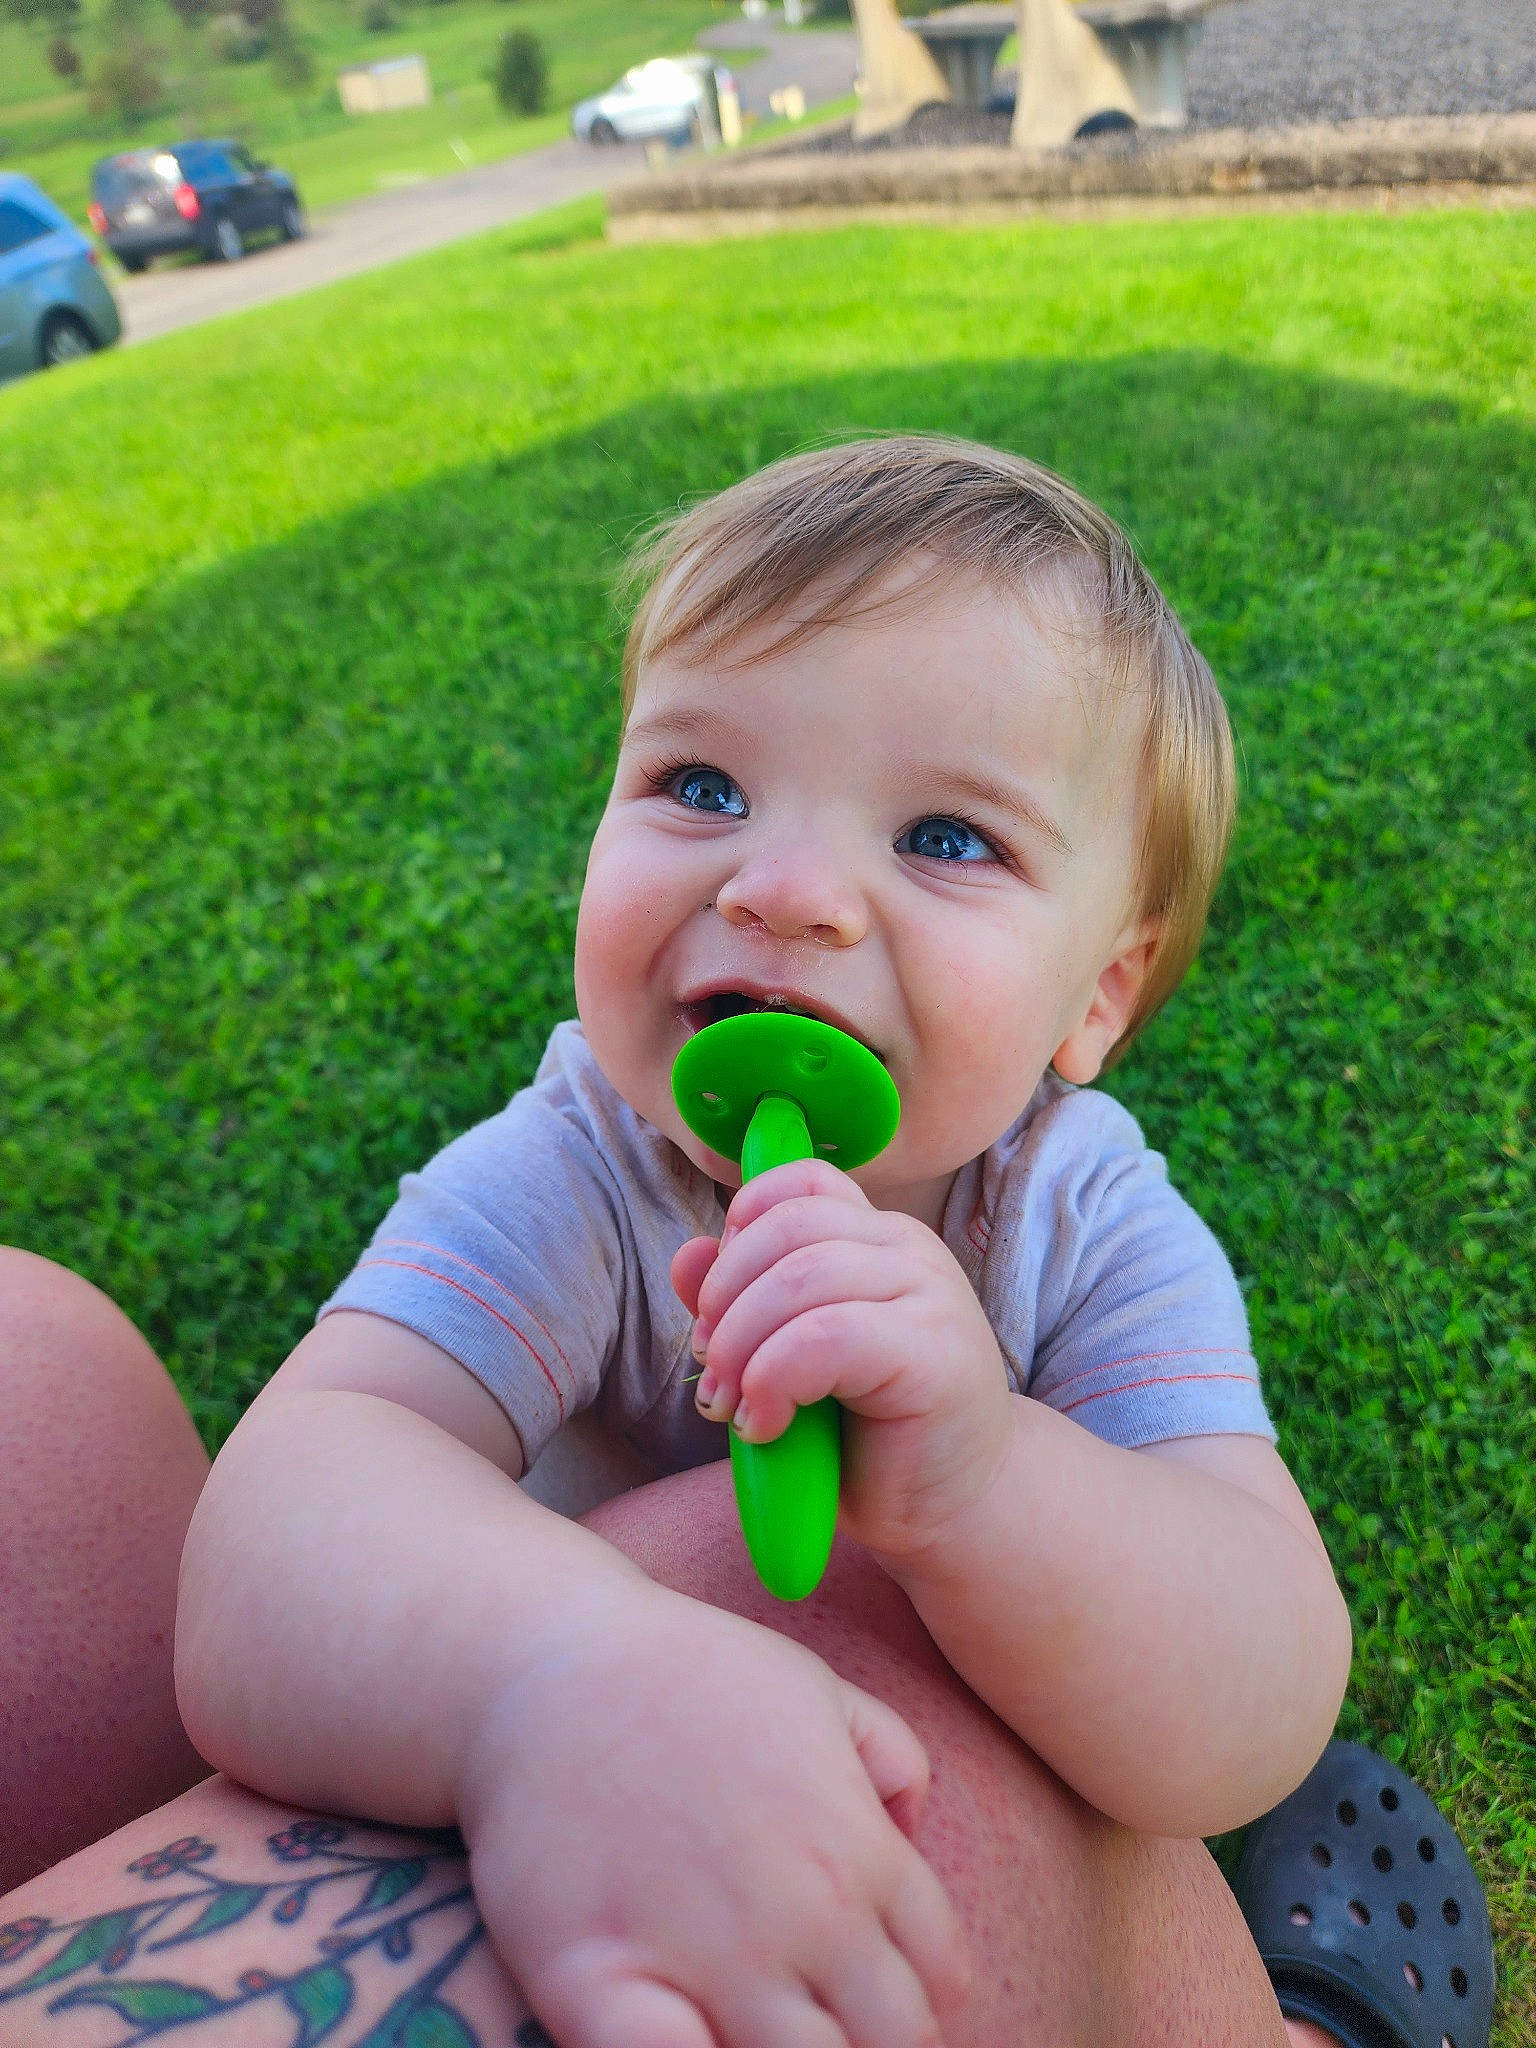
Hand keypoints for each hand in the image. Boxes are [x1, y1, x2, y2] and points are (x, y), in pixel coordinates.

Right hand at [458, 1587, 969, 2047]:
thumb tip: (911, 1834)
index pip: (940, 1979)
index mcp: (858, 1852)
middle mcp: (800, 1918)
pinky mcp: (595, 1985)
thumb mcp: (817, 1684)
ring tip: (756, 2026)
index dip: (919, 1995)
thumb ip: (891, 1758)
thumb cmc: (686, 1671)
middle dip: (869, 2041)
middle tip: (820, 2016)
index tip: (872, 1990)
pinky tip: (691, 2034)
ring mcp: (701, 1957)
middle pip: (891, 2045)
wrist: (546, 1663)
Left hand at [672, 1161, 1012, 1562]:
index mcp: (877, 1238)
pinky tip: (765, 1425)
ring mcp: (929, 1293)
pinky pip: (825, 1336)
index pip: (802, 1182)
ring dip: (739, 1346)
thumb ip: (741, 1305)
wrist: (954, 1508)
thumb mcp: (787, 1360)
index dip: (742, 1225)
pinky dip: (772, 1380)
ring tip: (732, 1406)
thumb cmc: (870, 1437)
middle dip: (723, 1297)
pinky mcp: (933, 1351)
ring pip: (799, 1277)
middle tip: (711, 1369)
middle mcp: (909, 1250)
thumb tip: (687, 1255)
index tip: (719, 1300)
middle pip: (786, 1227)